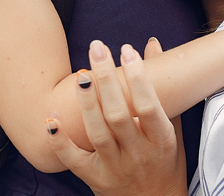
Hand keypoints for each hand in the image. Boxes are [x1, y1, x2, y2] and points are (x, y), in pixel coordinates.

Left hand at [45, 39, 187, 195]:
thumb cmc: (165, 163)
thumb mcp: (172, 129)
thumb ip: (162, 87)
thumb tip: (152, 44)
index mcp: (162, 141)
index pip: (149, 106)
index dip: (139, 77)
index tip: (126, 49)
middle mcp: (139, 155)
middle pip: (119, 114)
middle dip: (108, 79)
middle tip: (97, 47)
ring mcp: (116, 168)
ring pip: (98, 133)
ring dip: (87, 102)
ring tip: (81, 74)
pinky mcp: (95, 179)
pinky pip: (73, 160)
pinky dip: (60, 142)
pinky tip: (51, 118)